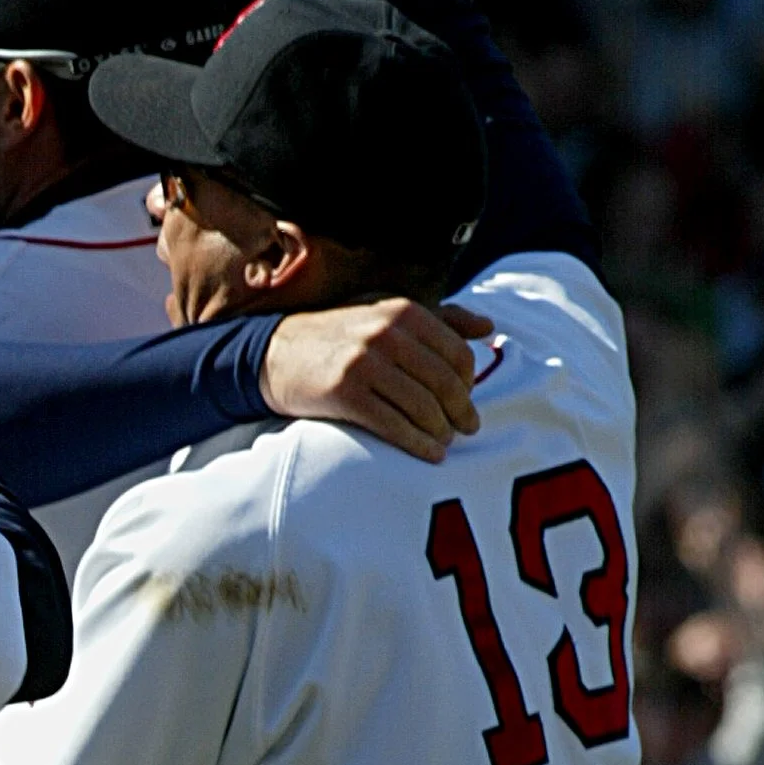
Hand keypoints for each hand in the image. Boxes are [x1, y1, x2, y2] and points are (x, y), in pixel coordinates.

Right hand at [260, 300, 491, 461]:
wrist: (274, 353)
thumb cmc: (338, 336)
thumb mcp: (385, 314)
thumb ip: (439, 318)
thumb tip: (489, 327)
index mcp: (402, 311)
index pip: (457, 353)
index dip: (470, 382)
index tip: (466, 400)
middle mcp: (385, 333)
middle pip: (445, 383)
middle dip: (461, 411)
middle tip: (467, 428)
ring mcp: (364, 363)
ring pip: (423, 407)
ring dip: (441, 431)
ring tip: (445, 442)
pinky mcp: (345, 393)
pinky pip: (395, 425)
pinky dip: (418, 444)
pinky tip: (429, 453)